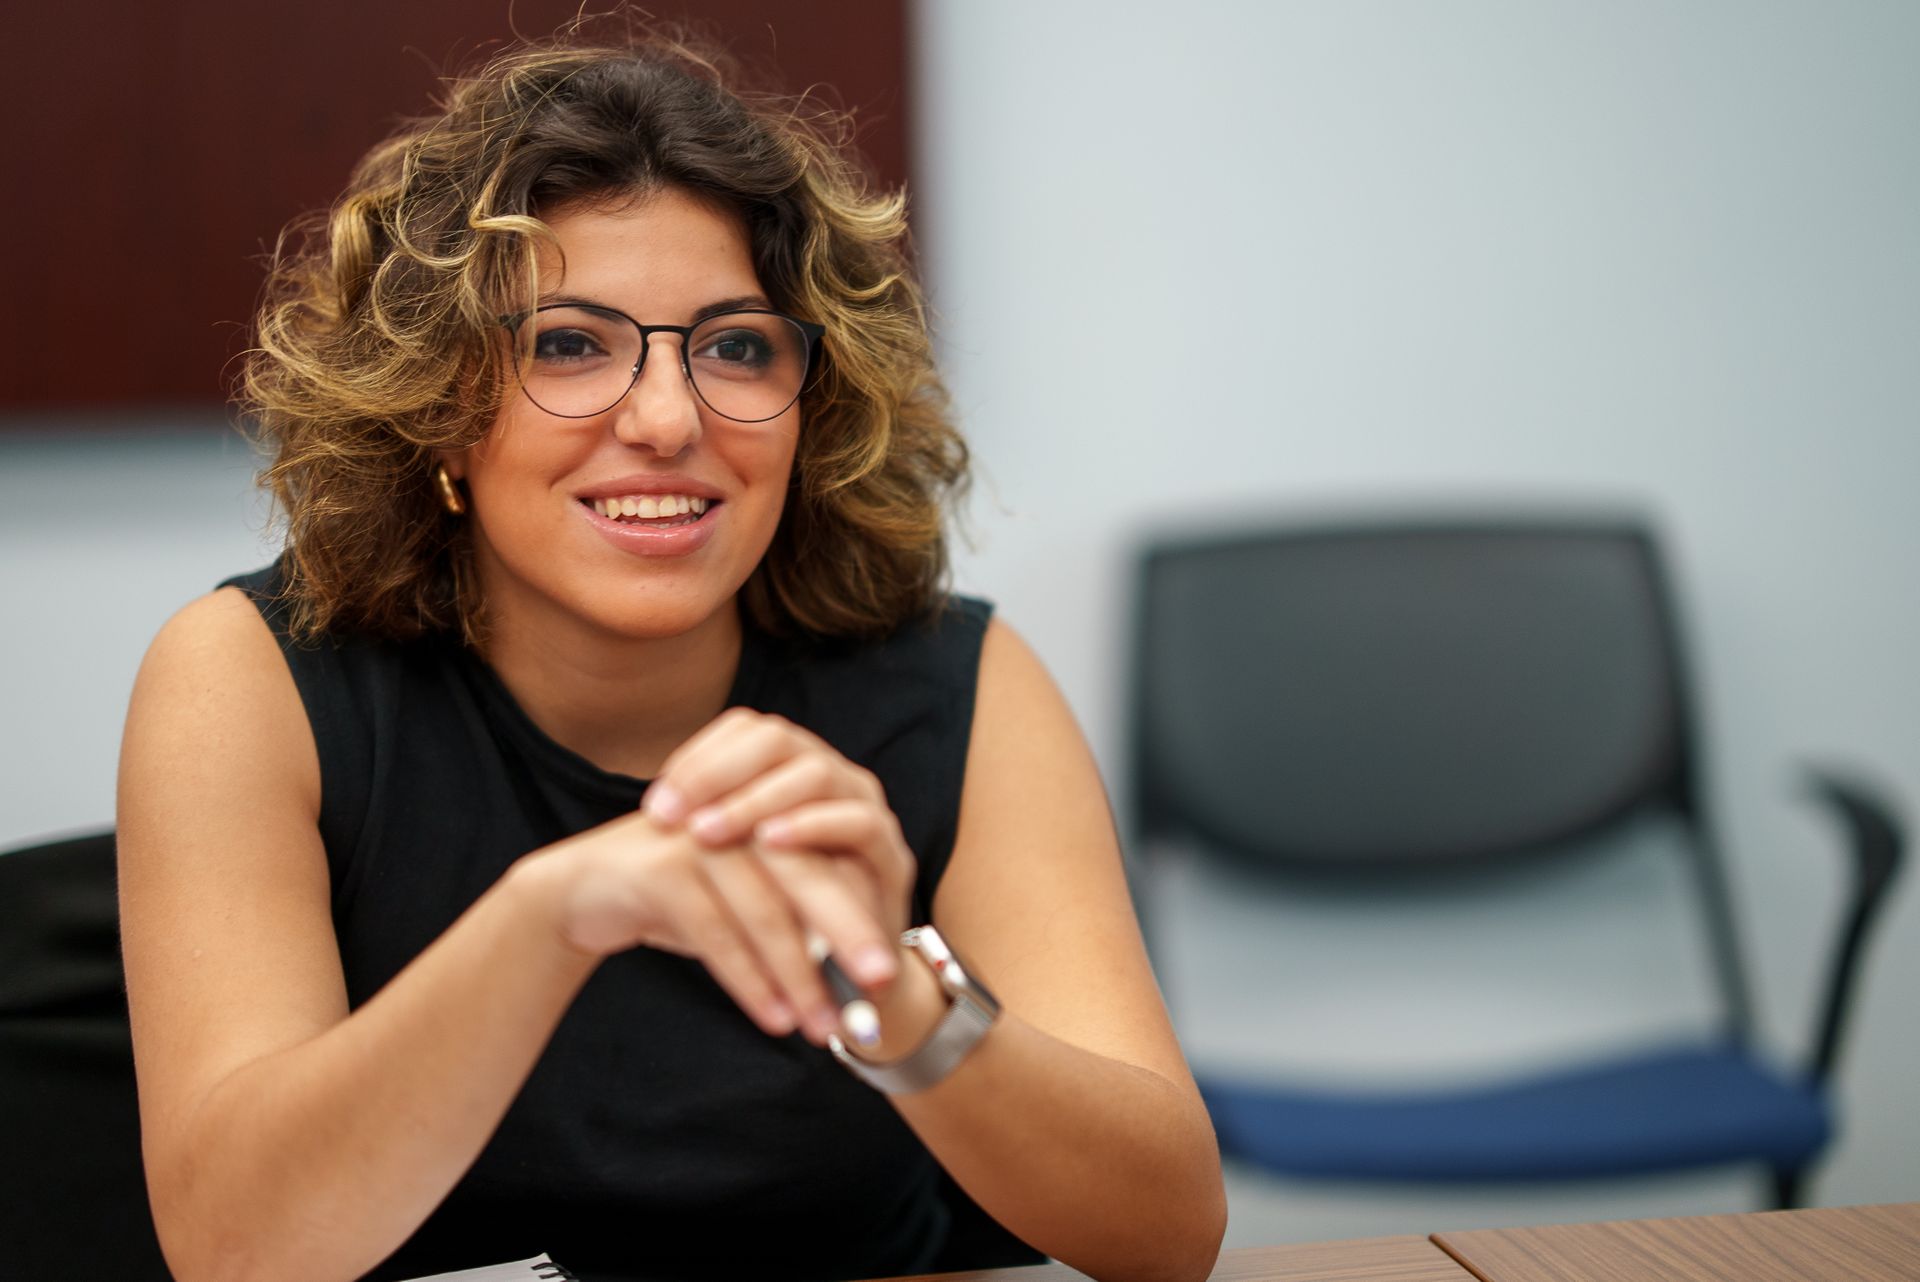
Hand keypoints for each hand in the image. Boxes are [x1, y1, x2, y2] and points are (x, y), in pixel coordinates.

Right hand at [531, 808, 863, 1043]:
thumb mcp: (744, 896)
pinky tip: (774, 1018)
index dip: (862, 912)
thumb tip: (869, 964)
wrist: (583, 888)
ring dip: (799, 976)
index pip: (830, 858)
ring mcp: (700, 839)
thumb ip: (799, 911)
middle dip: (849, 933)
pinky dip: (750, 981)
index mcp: (768, 814)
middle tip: (881, 983)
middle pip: (808, 876)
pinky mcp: (664, 869)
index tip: (888, 970)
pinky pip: (718, 933)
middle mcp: (740, 817)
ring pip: (765, 911)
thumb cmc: (681, 895)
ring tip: (825, 1028)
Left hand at [642, 708, 915, 984]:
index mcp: (797, 770)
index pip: (747, 732)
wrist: (847, 985)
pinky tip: (769, 843)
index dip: (698, 759)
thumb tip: (656, 810)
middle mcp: (835, 778)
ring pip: (816, 773)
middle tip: (670, 818)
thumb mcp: (741, 867)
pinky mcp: (892, 855)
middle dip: (716, 775)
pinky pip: (859, 823)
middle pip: (777, 739)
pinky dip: (811, 826)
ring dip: (756, 801)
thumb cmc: (782, 919)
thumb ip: (714, 831)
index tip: (655, 805)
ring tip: (707, 833)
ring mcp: (867, 810)